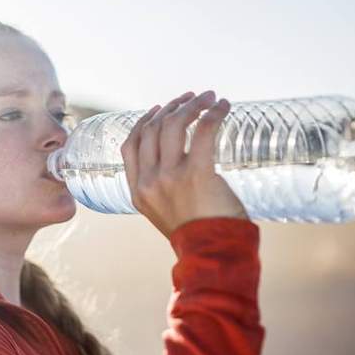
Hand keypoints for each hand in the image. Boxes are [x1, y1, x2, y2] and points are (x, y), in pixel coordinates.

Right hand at [120, 90, 249, 240]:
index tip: (161, 109)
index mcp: (137, 192)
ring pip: (173, 125)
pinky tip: (223, 106)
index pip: (130, 146)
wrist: (213, 256)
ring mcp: (170, 177)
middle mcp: (149, 182)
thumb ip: (166, 191)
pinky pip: (203, 131)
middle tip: (192, 98)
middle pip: (152, 130)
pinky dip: (213, 114)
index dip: (144, 122)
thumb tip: (184, 164)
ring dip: (192, 105)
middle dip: (172, 107)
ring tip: (209, 97)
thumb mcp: (167, 214)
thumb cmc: (199, 237)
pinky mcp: (197, 173)